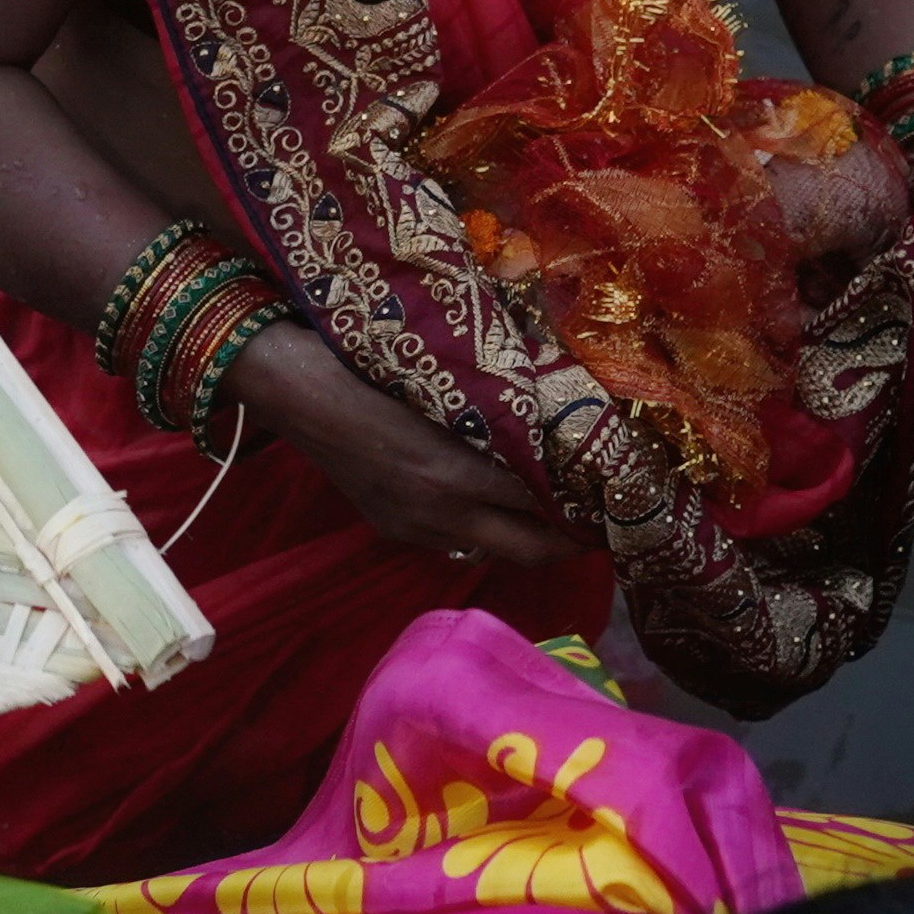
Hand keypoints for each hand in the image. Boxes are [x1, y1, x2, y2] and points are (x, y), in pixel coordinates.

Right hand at [236, 323, 578, 567]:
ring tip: (552, 513)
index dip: (587, 509)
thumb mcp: (450, 384)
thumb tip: (558, 423)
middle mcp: (440, 512)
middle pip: (528, 548)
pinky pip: (454, 541)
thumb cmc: (372, 364)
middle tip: (600, 524)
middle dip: (569, 542)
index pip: (544, 507)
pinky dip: (482, 529)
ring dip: (523, 536)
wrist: (296, 389)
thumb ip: (503, 413)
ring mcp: (412, 526)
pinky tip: (489, 506)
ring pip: (490, 549)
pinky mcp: (390, 526)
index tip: (617, 499)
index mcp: (457, 472)